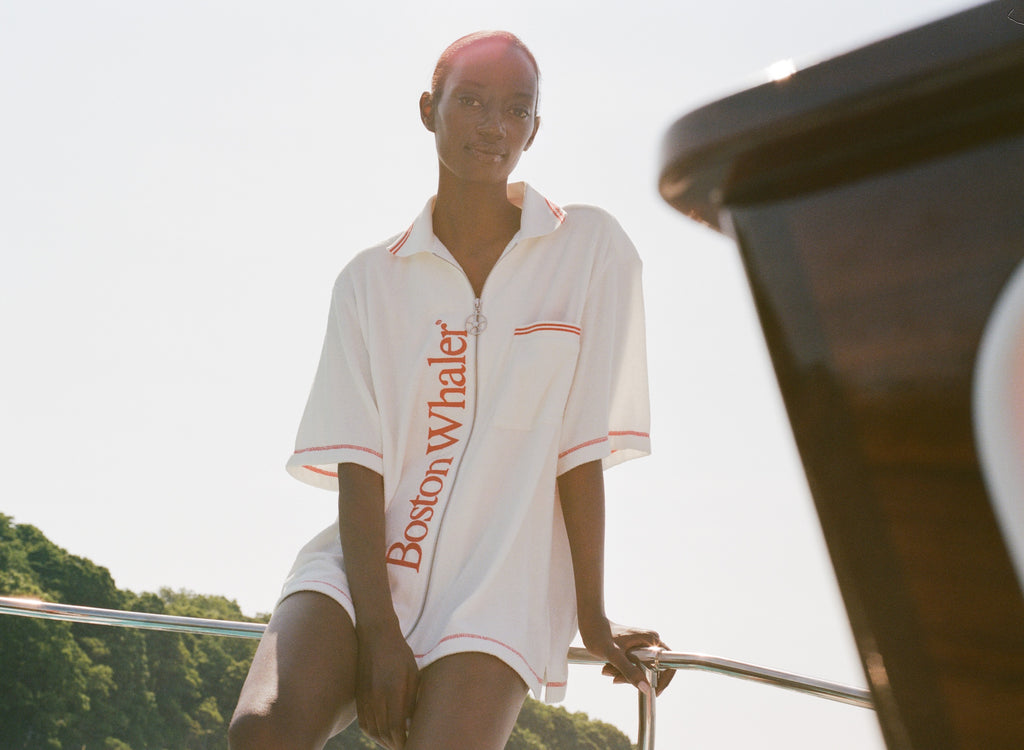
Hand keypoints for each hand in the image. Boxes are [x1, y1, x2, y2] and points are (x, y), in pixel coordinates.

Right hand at [355, 625, 419, 748]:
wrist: (375, 636)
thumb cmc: (400, 654)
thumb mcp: (413, 673)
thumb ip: (413, 699)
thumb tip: (412, 723)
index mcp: (393, 689)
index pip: (395, 727)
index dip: (403, 741)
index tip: (411, 744)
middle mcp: (376, 696)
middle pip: (383, 732)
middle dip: (394, 744)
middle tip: (405, 746)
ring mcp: (365, 696)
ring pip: (372, 730)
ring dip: (383, 741)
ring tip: (395, 743)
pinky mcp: (358, 696)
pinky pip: (363, 722)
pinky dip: (373, 733)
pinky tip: (382, 734)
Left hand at [586, 619, 674, 695]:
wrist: (590, 624)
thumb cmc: (600, 636)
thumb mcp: (614, 656)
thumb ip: (629, 671)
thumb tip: (646, 688)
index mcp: (651, 640)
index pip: (668, 665)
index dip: (664, 681)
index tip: (652, 692)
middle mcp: (650, 642)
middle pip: (654, 670)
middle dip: (636, 678)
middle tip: (616, 678)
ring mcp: (643, 646)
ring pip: (642, 670)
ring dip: (626, 675)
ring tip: (608, 670)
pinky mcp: (636, 650)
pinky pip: (635, 666)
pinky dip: (623, 671)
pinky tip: (609, 668)